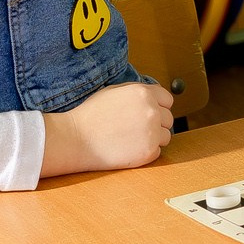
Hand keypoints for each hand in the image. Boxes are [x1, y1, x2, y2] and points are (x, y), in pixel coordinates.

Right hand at [41, 81, 173, 175]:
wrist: (76, 139)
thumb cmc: (91, 115)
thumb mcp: (114, 91)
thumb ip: (138, 91)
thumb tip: (155, 95)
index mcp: (144, 93)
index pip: (167, 100)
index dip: (157, 106)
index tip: (146, 114)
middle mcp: (152, 111)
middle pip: (168, 118)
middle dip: (156, 123)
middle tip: (135, 129)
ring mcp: (152, 132)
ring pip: (165, 136)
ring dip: (153, 138)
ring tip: (130, 139)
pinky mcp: (149, 152)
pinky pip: (157, 151)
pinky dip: (146, 152)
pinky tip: (128, 149)